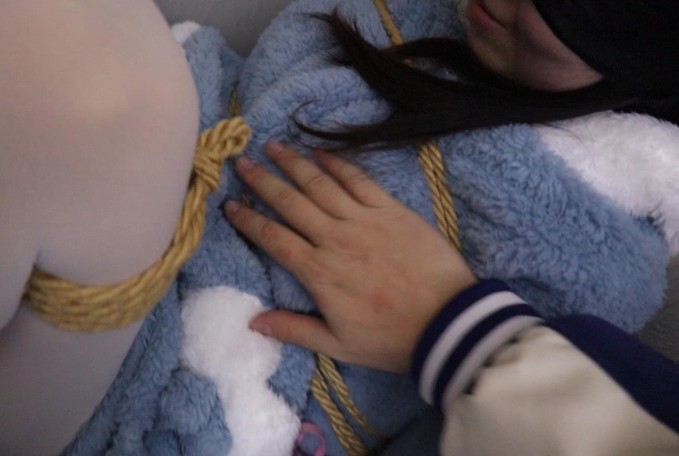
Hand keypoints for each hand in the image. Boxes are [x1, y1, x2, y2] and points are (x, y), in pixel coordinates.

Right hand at [225, 143, 476, 372]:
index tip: (230, 205)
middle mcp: (334, 238)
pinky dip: (338, 164)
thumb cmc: (392, 338)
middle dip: (263, 181)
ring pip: (320, 184)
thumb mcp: (338, 345)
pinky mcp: (391, 210)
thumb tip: (252, 322)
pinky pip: (359, 180)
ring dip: (294, 163)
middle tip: (242, 162)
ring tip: (273, 146)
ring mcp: (363, 220)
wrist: (447, 322)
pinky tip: (321, 152)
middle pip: (291, 203)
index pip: (273, 238)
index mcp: (318, 271)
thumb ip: (294, 330)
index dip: (249, 220)